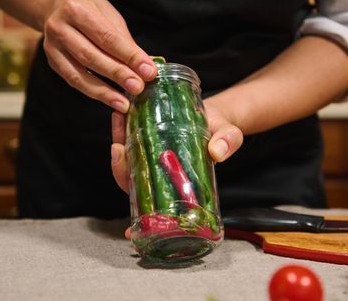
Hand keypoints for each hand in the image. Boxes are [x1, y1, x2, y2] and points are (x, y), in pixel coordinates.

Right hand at [43, 0, 156, 112]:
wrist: (57, 6)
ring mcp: (52, 46)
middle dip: (118, 74)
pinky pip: (73, 81)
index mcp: (77, 9)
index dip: (129, 56)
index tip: (148, 71)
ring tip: (124, 103)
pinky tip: (110, 99)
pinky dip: (93, 92)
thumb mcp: (109, 15)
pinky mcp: (52, 61)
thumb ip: (126, 41)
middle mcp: (59, 27)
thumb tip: (147, 66)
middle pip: (92, 56)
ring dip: (104, 91)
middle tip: (137, 87)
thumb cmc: (89, 9)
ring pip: (80, 74)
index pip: (107, 37)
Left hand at [110, 100, 242, 237]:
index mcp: (177, 187)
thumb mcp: (228, 135)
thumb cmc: (220, 133)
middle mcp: (159, 176)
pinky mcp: (146, 140)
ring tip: (119, 119)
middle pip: (131, 181)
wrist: (216, 115)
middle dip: (120, 167)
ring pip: (126, 159)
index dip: (139, 223)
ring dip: (118, 140)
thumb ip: (226, 143)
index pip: (155, 209)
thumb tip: (217, 152)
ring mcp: (150, 159)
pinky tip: (122, 113)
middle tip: (118, 148)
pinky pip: (129, 138)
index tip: (128, 233)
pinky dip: (123, 128)